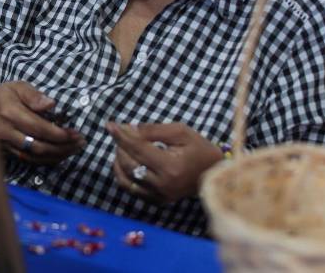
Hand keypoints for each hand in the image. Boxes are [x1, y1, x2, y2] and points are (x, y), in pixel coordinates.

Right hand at [0, 81, 85, 165]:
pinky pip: (27, 160)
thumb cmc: (1, 95)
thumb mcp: (17, 87)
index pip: (39, 128)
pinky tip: (58, 155)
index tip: (75, 134)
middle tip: (79, 143)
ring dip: (56, 155)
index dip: (59, 134)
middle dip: (62, 147)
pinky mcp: (4, 152)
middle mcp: (6, 132)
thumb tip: (51, 105)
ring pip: (33, 156)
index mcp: (10, 113)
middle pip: (38, 146)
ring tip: (73, 150)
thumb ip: (34, 95)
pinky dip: (45, 160)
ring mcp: (4, 145)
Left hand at [106, 122, 222, 203]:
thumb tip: (130, 129)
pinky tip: (122, 162)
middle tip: (119, 132)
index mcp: (170, 166)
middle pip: (129, 164)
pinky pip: (132, 189)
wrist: (214, 174)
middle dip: (120, 145)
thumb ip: (154, 130)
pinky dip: (122, 175)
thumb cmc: (199, 149)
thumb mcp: (181, 132)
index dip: (122, 135)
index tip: (110, 125)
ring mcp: (159, 196)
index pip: (138, 148)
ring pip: (126, 179)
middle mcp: (162, 184)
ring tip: (121, 145)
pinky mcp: (157, 201)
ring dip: (118, 160)